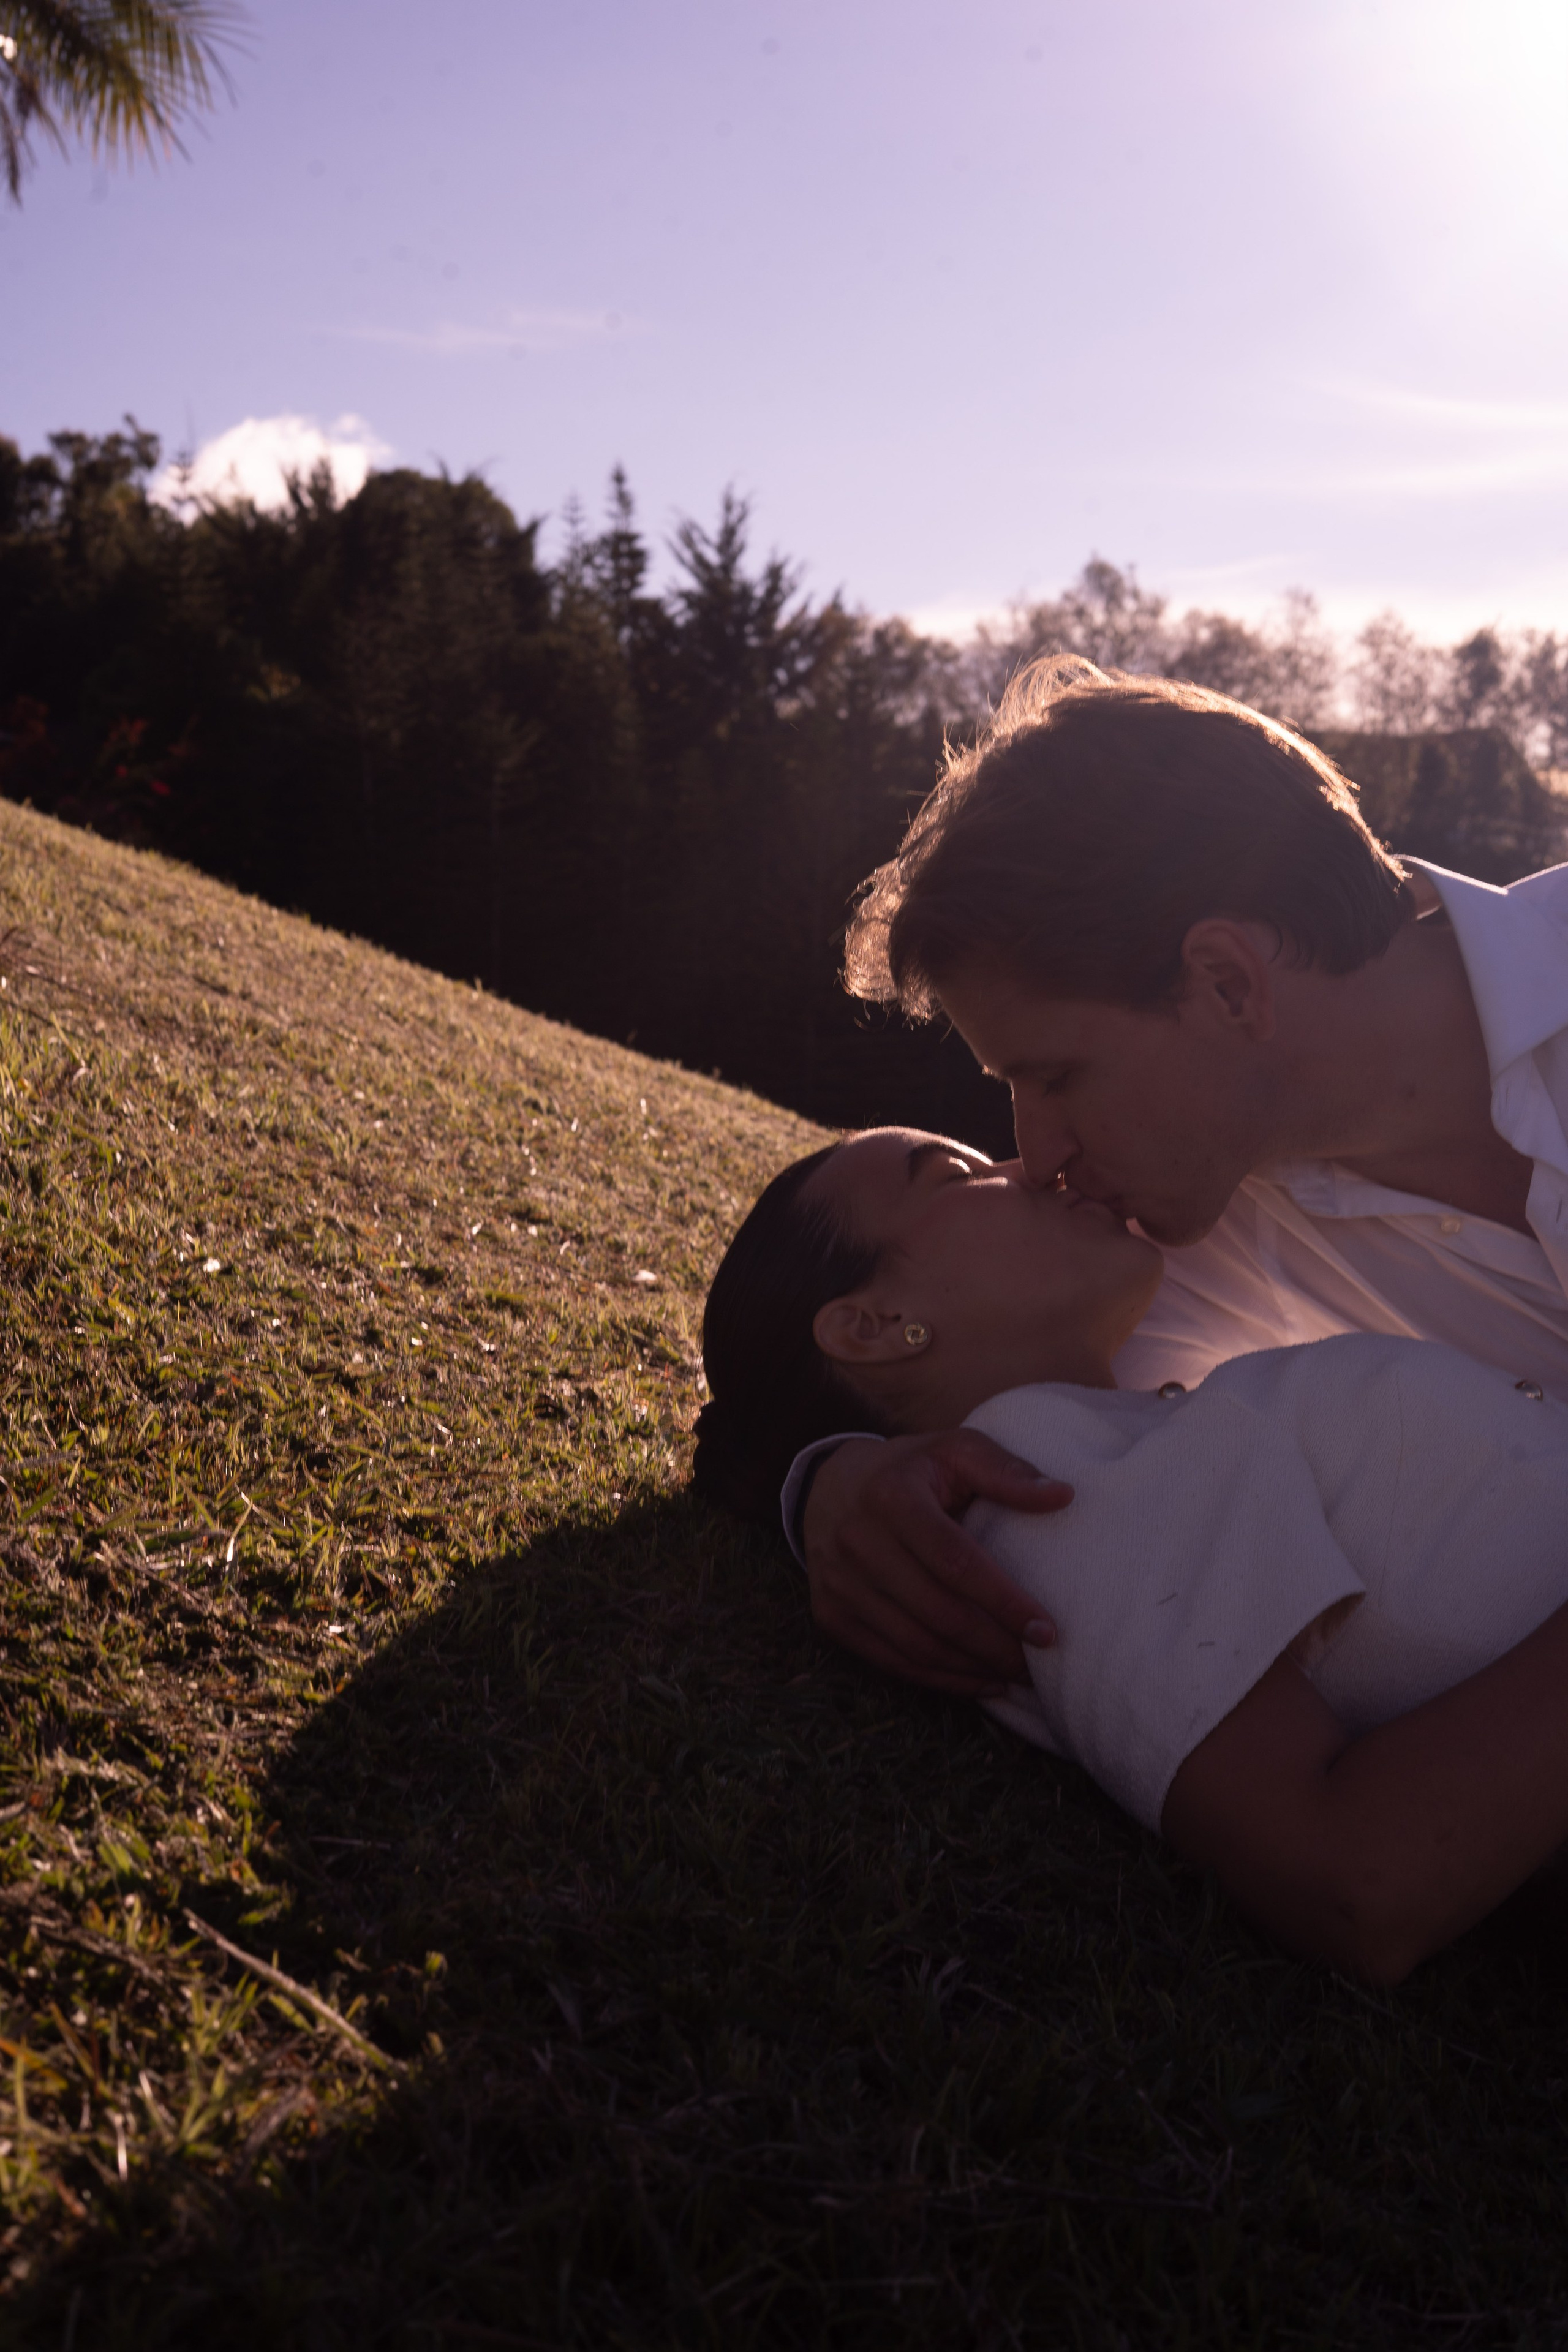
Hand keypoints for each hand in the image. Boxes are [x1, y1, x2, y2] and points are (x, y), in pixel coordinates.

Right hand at [803, 1430, 1072, 1696]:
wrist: (830, 1485)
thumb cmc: (912, 1469)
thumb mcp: (956, 1450)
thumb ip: (1008, 1471)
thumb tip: (1063, 1496)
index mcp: (892, 1497)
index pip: (955, 1562)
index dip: (1004, 1601)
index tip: (1046, 1630)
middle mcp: (857, 1542)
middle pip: (937, 1612)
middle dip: (994, 1646)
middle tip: (1037, 1665)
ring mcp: (838, 1583)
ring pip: (914, 1645)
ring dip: (971, 1669)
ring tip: (1016, 1676)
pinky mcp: (830, 1614)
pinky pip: (890, 1660)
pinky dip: (938, 1679)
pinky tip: (978, 1681)